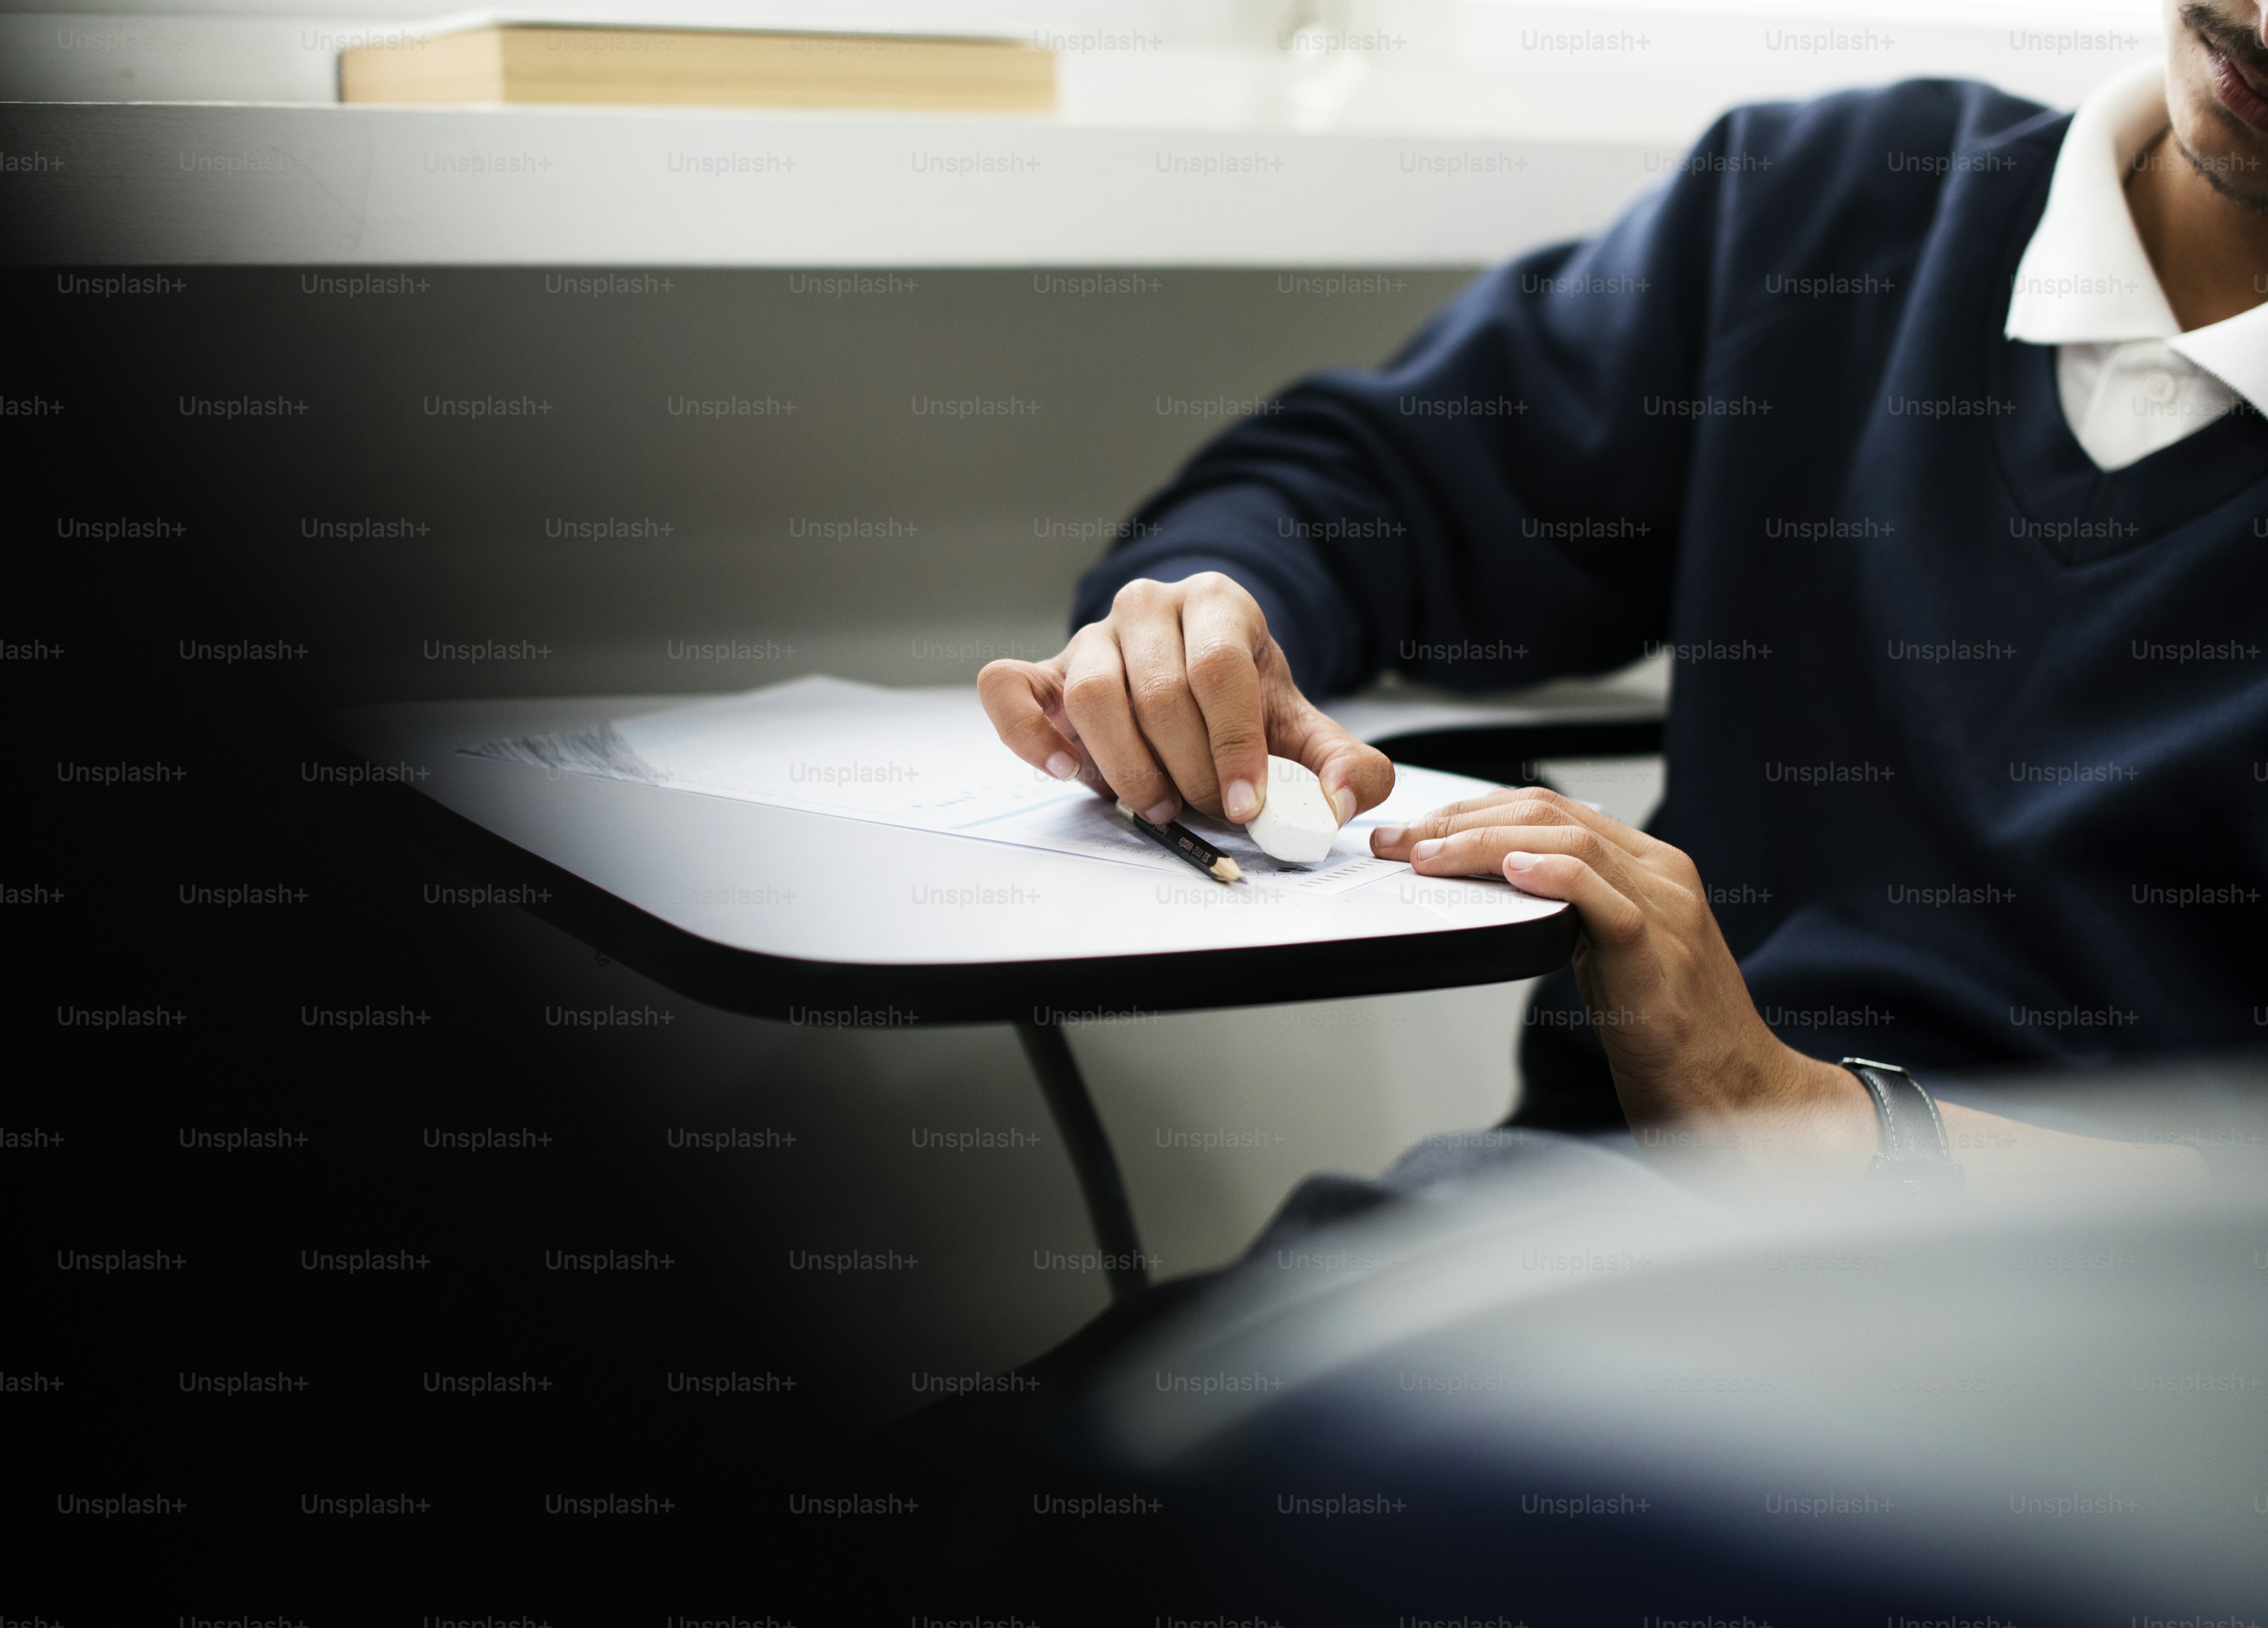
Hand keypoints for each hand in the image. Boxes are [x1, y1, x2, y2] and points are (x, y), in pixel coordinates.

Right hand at [979, 572, 1394, 826]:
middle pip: (1158, 691)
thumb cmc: (1244, 708)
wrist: (1194, 684)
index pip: (1219, 667)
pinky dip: (1029, 734)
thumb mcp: (1303, 730)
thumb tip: (1344, 799)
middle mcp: (1148, 606)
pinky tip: (1066, 769)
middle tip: (1206, 808)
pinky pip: (1010, 688)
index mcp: (1218, 603)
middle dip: (1188, 769)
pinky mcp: (1042, 671)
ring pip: (1091, 695)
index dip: (1234, 743)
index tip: (1245, 804)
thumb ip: (1343, 764)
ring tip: (1156, 802)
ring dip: (1126, 766)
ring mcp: (1089, 634)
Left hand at [1370, 787, 1874, 1162]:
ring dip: (1483, 844)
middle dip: (1462, 821)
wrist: (1737, 1093)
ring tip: (1427, 858)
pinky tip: (1510, 872)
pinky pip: (1604, 897)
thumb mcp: (1611, 957)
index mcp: (1649, 867)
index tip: (1418, 831)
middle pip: (1549, 814)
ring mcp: (1666, 909)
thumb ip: (1570, 913)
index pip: (1550, 809)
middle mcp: (1661, 874)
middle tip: (1401, 843)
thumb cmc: (1671, 1035)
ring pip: (1568, 842)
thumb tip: (1502, 889)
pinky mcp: (1661, 952)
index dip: (1474, 812)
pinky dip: (1553, 876)